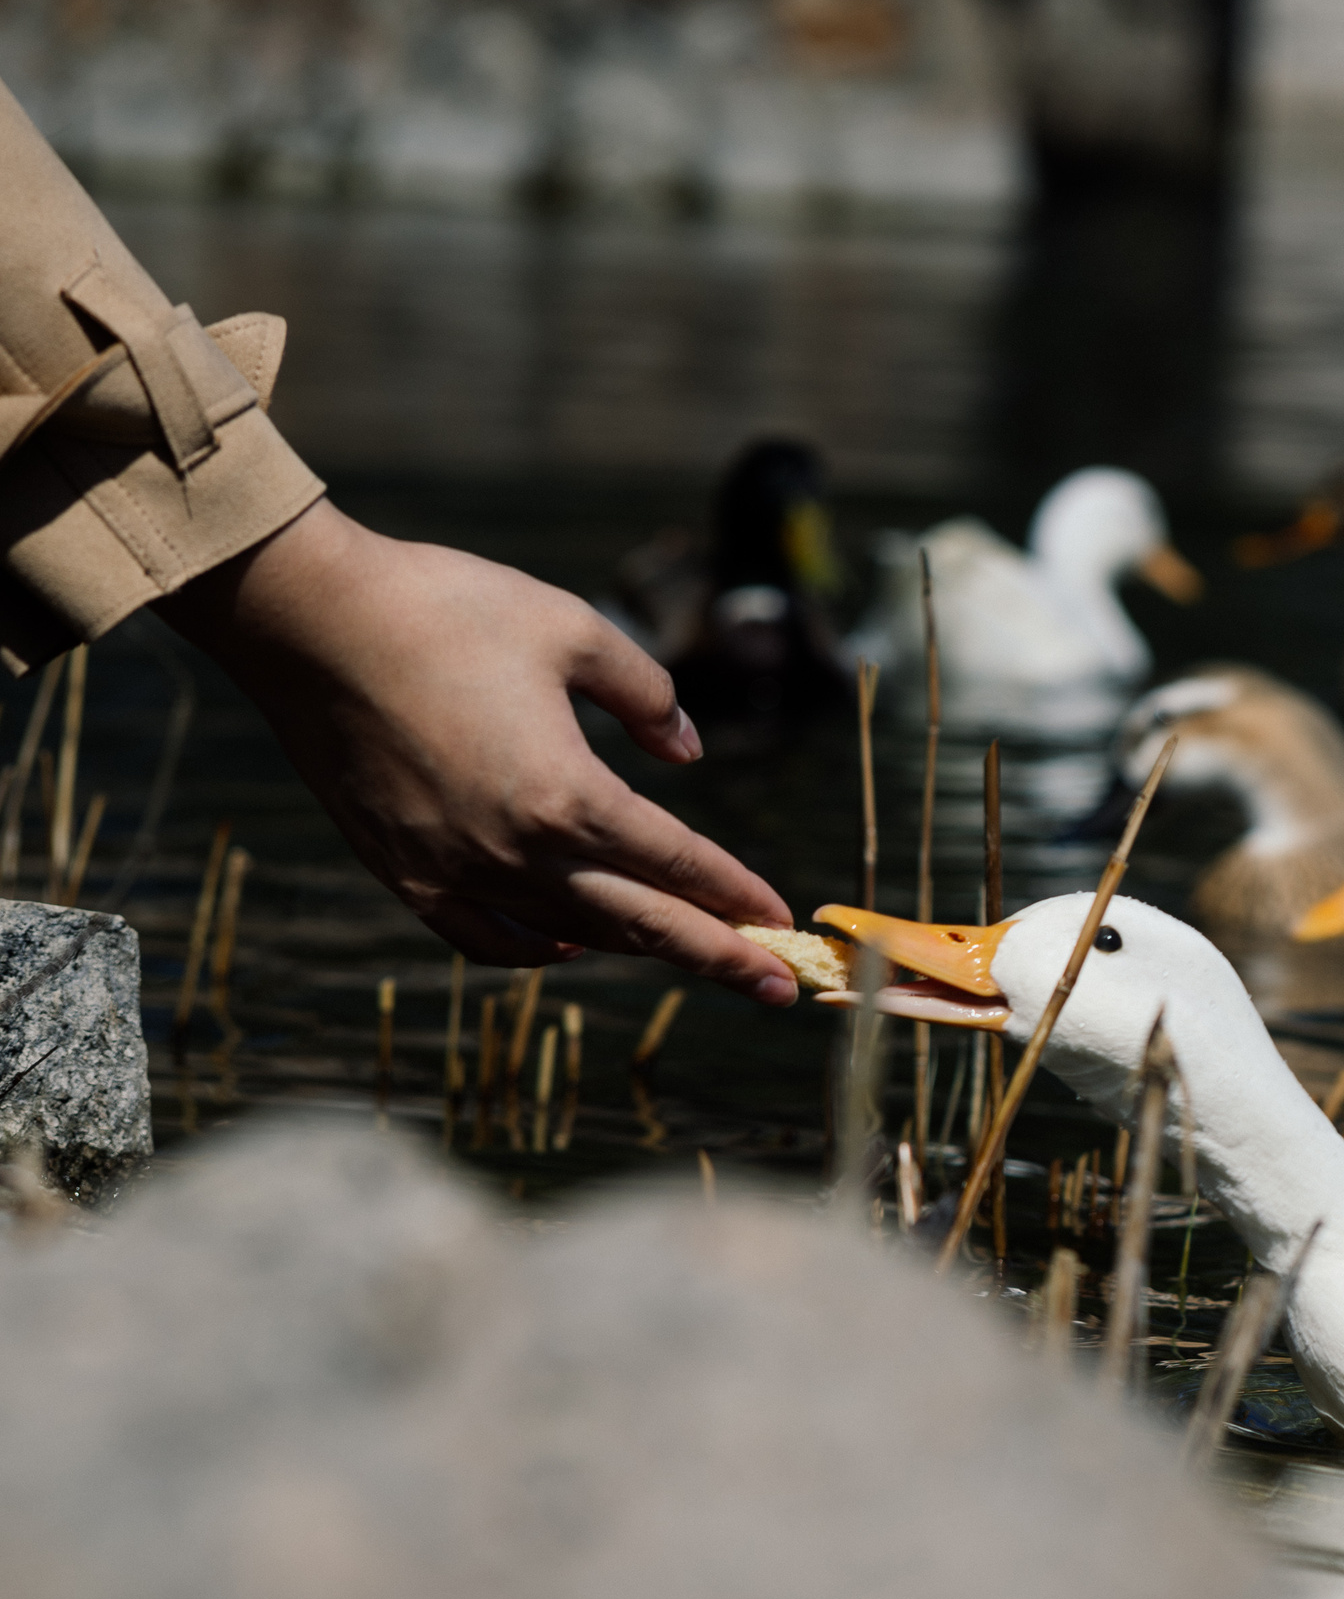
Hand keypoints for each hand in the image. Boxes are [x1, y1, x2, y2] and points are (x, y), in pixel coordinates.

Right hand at [156, 500, 799, 1003]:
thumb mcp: (575, 630)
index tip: (781, 921)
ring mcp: (454, 870)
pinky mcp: (404, 872)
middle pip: (641, 924)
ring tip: (691, 954)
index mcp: (568, 794)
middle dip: (717, 957)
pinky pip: (487, 937)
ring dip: (637, 950)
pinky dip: (537, 950)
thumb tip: (687, 754)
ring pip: (570, 935)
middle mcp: (516, 851)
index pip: (678, 863)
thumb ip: (648, 696)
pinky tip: (571, 947)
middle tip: (779, 990)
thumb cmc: (447, 608)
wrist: (307, 619)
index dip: (736, 893)